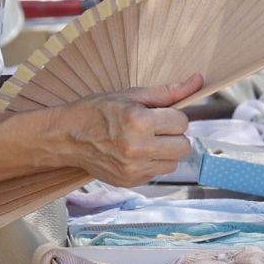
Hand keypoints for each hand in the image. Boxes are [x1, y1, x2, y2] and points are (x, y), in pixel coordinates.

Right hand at [65, 73, 202, 185]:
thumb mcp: (130, 95)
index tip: (158, 114)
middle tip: (154, 128)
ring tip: (144, 141)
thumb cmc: (97, 111)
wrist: (65, 137)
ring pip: (173, 163)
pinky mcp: (129, 182)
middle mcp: (137, 148)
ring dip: (165, 152)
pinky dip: (152, 163)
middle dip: (174, 135)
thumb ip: (167, 92)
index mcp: (139, 122)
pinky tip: (134, 153)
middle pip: (184, 147)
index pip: (182, 122)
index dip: (173, 116)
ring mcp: (133, 169)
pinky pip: (157, 174)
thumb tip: (198, 81)